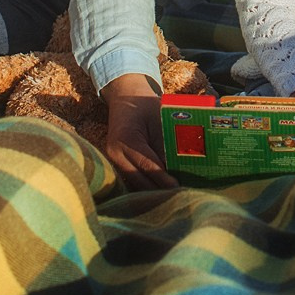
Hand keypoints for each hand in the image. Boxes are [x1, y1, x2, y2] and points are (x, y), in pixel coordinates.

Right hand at [103, 74, 177, 190]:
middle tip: (181, 196)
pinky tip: (164, 189)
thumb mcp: (159, 119)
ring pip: (136, 183)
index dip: (164, 179)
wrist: (125, 99)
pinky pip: (133, 179)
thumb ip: (167, 143)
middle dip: (160, 190)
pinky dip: (148, 185)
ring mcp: (113, 160)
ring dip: (154, 190)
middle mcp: (115, 153)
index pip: (148, 165)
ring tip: (175, 196)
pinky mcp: (116, 164)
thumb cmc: (145, 106)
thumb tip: (180, 168)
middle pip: (140, 180)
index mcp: (126, 139)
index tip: (179, 188)